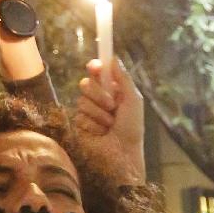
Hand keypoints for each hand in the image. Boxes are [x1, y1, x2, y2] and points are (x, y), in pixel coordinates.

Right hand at [74, 56, 145, 184]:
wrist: (123, 154)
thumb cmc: (132, 127)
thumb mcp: (133, 100)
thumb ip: (123, 78)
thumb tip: (113, 58)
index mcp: (112, 91)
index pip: (97, 73)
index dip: (94, 68)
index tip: (94, 67)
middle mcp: (98, 100)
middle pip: (85, 84)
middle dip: (99, 95)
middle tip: (112, 106)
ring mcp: (88, 113)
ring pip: (82, 101)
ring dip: (99, 114)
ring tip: (109, 125)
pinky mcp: (79, 126)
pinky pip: (79, 117)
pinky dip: (93, 125)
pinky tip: (101, 133)